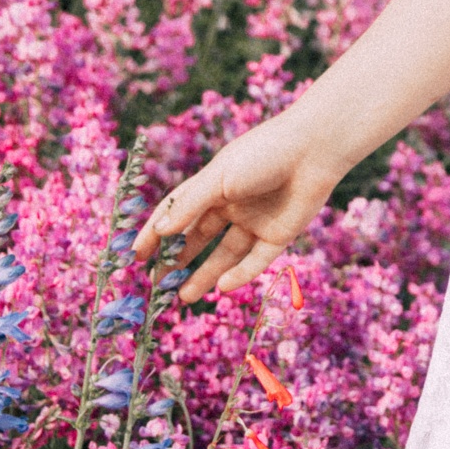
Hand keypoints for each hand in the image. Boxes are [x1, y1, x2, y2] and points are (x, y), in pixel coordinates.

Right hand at [132, 102, 337, 302]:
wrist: (313, 151)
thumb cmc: (261, 155)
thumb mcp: (217, 179)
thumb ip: (189, 207)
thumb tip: (161, 232)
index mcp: (212, 185)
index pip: (177, 213)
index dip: (156, 233)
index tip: (137, 256)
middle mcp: (231, 204)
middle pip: (198, 238)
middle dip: (177, 260)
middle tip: (158, 286)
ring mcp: (255, 221)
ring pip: (225, 255)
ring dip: (204, 275)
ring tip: (183, 297)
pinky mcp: (279, 235)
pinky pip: (256, 261)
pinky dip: (239, 275)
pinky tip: (221, 287)